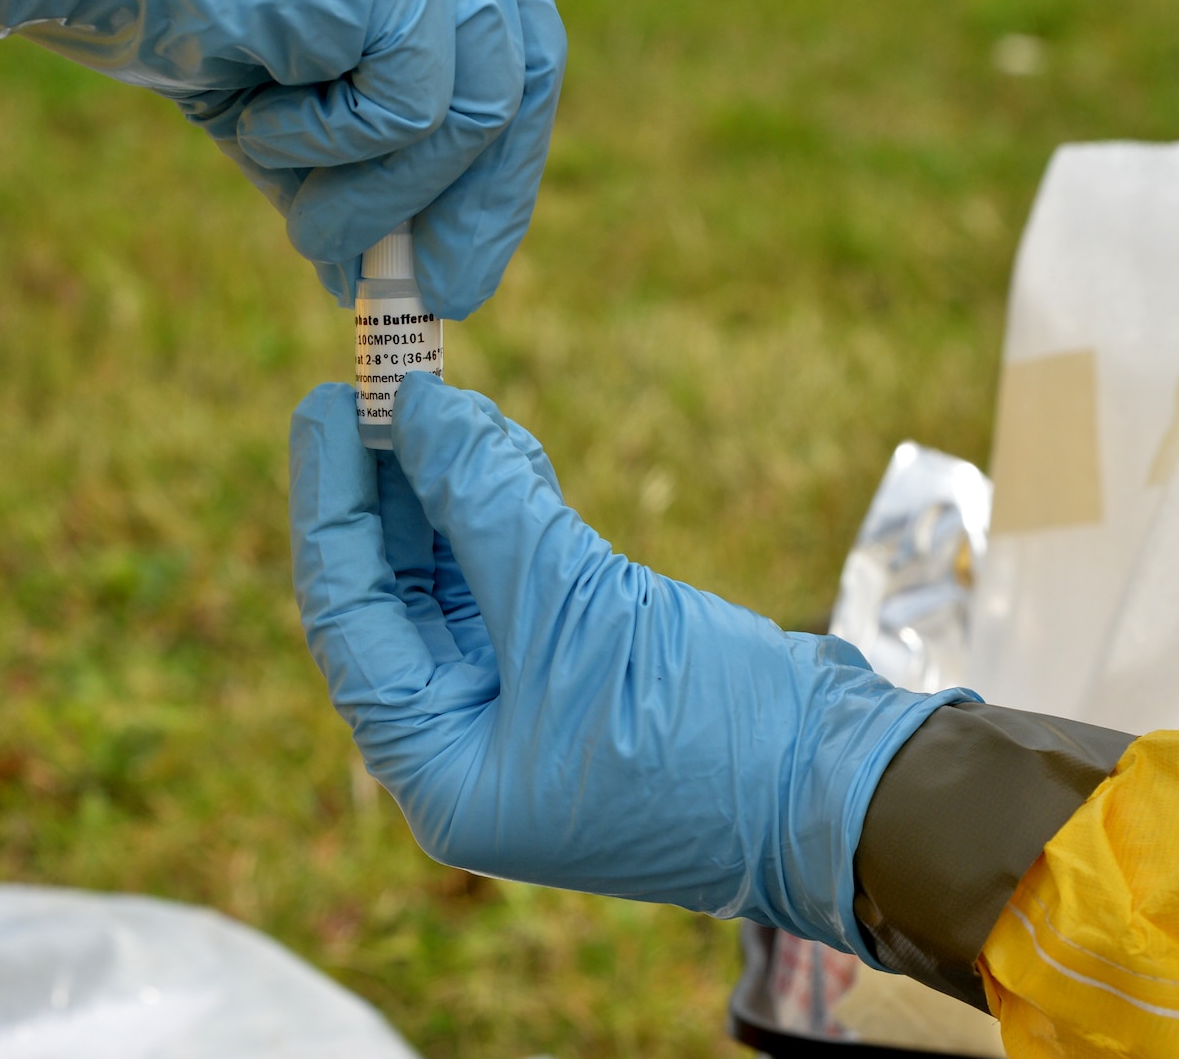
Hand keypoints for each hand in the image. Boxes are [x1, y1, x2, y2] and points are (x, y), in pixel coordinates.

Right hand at [0, 0, 564, 319]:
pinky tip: (256, 129)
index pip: (502, 39)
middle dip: (485, 200)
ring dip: (387, 198)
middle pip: (524, 68)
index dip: (490, 155)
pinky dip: (334, 152)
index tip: (455, 248)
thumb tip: (373, 273)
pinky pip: (410, 110)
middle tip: (438, 296)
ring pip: (473, 108)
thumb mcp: (260, 87)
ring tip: (310, 234)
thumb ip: (329, 163)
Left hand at [288, 375, 971, 952]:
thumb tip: (417, 408)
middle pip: (395, 598)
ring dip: (453, 492)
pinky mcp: (582, 675)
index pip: (349, 619)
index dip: (332, 506)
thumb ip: (485, 505)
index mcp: (438, 771)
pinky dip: (511, 517)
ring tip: (447, 400)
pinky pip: (518, 585)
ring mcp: (526, 713)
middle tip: (380, 387)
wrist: (850, 791)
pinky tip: (503, 450)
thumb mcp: (577, 609)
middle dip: (392, 491)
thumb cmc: (705, 731)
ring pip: (457, 584)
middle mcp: (467, 748)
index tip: (328, 404)